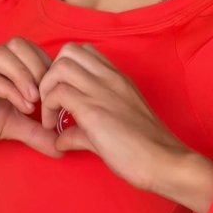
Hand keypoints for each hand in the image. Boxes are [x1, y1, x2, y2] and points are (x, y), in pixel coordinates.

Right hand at [0, 37, 63, 158]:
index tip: (60, 94)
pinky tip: (22, 107)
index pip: (33, 49)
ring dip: (25, 74)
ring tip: (35, 100)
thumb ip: (35, 132)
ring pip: (5, 53)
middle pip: (21, 44)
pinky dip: (11, 89)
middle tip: (49, 95)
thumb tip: (62, 148)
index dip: (50, 67)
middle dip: (40, 66)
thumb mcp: (10, 125)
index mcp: (5, 67)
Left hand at [39, 42, 190, 188]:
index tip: (64, 95)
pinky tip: (53, 129)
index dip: (66, 69)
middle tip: (52, 101)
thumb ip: (84, 130)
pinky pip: (59, 94)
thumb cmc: (146, 148)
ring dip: (47, 87)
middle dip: (51, 73)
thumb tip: (61, 140)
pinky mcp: (94, 112)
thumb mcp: (115, 128)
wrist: (165, 162)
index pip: (86, 51)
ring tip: (50, 112)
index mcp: (117, 78)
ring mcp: (102, 92)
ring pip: (60, 66)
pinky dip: (49, 108)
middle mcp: (109, 78)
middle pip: (68, 51)